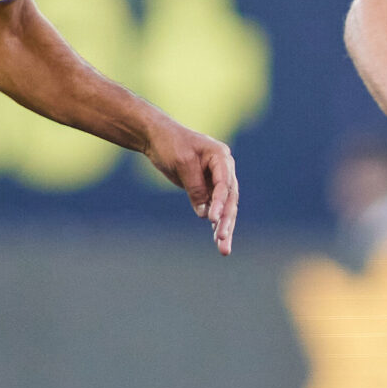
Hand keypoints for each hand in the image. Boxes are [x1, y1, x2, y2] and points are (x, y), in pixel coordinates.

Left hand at [145, 121, 238, 255]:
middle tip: (223, 240)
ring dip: (224, 228)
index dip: (220, 202)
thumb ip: (195, 187)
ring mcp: (216, 180)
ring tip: (223, 249)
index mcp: (221, 157)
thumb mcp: (182, 163)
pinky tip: (218, 240)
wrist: (157, 137)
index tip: (214, 219)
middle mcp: (224, 170)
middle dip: (227, 221)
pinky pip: (214, 208)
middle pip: (229, 199)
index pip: (224, 183)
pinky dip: (215, 224)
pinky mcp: (207, 190)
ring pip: (225, 207)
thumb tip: (205, 214)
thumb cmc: (170, 143)